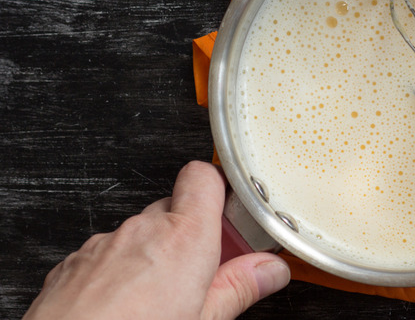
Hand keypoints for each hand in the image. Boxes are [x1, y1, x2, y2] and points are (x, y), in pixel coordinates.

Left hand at [24, 161, 289, 319]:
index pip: (205, 177)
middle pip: (176, 209)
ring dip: (156, 255)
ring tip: (164, 299)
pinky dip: (122, 271)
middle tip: (207, 271)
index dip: (221, 190)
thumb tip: (269, 271)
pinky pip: (109, 254)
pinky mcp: (75, 264)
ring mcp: (104, 245)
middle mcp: (142, 230)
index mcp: (184, 238)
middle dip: (192, 234)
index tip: (236, 220)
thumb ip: (240, 288)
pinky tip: (128, 307)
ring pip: (141, 233)